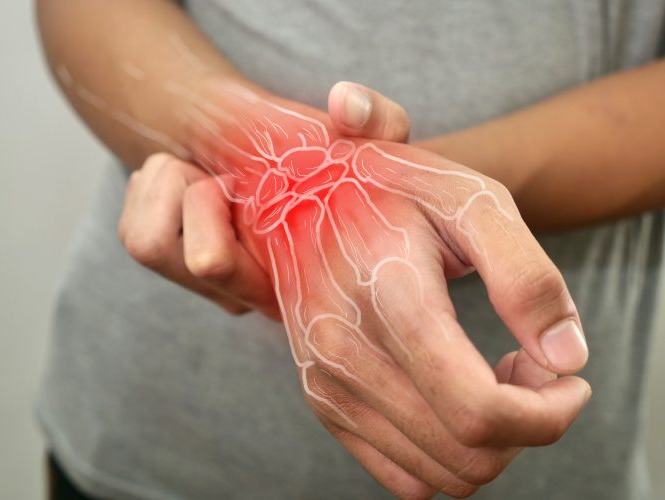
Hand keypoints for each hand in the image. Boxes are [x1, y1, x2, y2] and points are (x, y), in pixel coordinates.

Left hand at [118, 82, 408, 318]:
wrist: (289, 168)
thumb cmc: (330, 162)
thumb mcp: (377, 143)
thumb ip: (381, 122)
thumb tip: (346, 104)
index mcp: (296, 280)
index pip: (220, 265)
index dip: (222, 212)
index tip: (238, 178)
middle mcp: (248, 296)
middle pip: (196, 260)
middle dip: (203, 193)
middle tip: (228, 178)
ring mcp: (207, 289)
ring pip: (149, 243)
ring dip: (171, 187)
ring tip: (208, 179)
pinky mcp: (172, 271)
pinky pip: (134, 234)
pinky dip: (151, 191)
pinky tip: (188, 188)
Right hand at [178, 82, 590, 497]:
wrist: (301, 195)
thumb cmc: (392, 191)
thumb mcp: (472, 202)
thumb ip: (526, 277)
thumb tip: (565, 359)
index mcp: (392, 299)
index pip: (478, 410)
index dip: (547, 415)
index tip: (567, 382)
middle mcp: (347, 354)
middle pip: (465, 454)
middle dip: (526, 426)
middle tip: (529, 367)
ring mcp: (328, 384)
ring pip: (438, 475)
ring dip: (487, 441)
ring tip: (488, 376)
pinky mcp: (322, 401)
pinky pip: (402, 475)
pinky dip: (445, 454)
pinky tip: (448, 396)